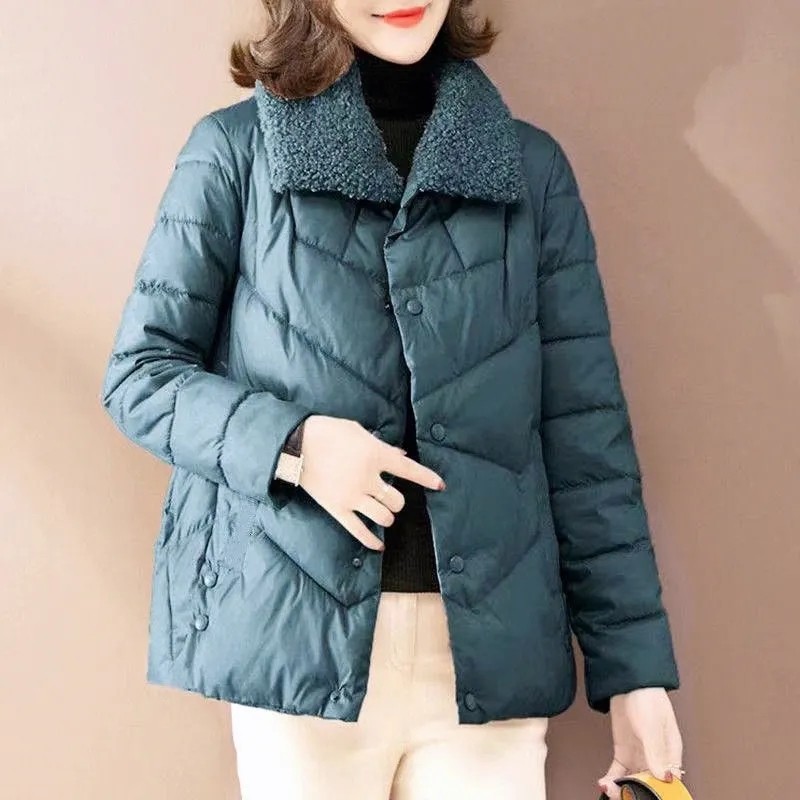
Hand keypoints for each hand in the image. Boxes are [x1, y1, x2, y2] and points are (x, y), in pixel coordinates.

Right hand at [298, 415, 445, 550]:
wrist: (296, 444)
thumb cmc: (328, 432)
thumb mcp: (358, 432)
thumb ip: (382, 446)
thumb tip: (400, 456)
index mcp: (375, 455)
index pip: (408, 470)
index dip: (426, 478)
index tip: (439, 486)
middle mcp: (367, 479)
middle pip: (397, 500)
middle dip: (398, 500)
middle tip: (391, 497)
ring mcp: (352, 496)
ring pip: (383, 517)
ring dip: (387, 517)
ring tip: (384, 513)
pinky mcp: (337, 508)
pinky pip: (359, 531)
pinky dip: (371, 540)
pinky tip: (379, 545)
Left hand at [597, 688, 683, 798]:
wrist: (627, 681)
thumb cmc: (647, 697)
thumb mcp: (652, 726)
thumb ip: (656, 752)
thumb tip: (665, 777)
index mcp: (671, 754)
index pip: (669, 783)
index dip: (658, 793)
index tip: (644, 796)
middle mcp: (656, 758)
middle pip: (649, 786)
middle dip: (636, 793)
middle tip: (621, 793)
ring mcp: (639, 756)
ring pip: (633, 782)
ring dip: (621, 789)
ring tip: (609, 788)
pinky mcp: (623, 752)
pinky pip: (619, 772)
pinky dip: (612, 780)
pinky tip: (604, 783)